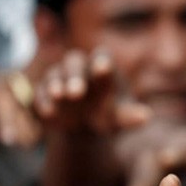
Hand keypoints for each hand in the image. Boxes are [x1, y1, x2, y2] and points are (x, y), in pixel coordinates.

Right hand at [34, 49, 150, 134]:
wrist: (82, 128)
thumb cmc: (107, 116)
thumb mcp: (119, 119)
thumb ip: (130, 116)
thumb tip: (146, 117)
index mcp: (102, 67)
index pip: (102, 57)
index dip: (102, 62)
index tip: (103, 67)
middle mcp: (79, 67)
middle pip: (74, 62)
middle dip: (75, 76)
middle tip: (77, 91)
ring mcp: (58, 78)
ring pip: (54, 75)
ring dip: (55, 85)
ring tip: (59, 96)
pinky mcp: (42, 92)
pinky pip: (39, 93)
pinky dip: (42, 101)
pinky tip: (48, 111)